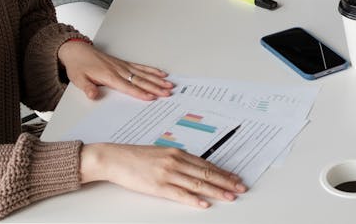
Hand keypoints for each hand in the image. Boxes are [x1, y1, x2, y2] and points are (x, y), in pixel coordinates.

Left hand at [58, 40, 173, 101]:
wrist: (77, 51)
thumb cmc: (78, 66)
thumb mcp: (78, 79)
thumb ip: (87, 88)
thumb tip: (93, 96)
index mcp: (109, 76)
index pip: (127, 86)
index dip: (140, 92)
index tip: (151, 97)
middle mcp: (119, 70)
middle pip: (140, 80)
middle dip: (155, 87)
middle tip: (167, 92)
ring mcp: (123, 66)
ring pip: (144, 73)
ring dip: (157, 79)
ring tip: (169, 84)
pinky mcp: (124, 63)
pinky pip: (141, 67)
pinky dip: (152, 70)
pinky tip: (161, 73)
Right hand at [80, 142, 246, 208]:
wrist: (115, 158)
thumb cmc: (136, 157)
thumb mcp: (161, 153)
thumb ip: (178, 159)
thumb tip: (195, 168)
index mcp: (177, 152)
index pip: (206, 164)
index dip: (223, 172)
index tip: (234, 178)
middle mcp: (175, 161)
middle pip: (206, 173)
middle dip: (226, 182)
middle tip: (240, 188)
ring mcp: (167, 174)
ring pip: (197, 183)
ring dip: (216, 191)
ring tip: (229, 196)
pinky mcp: (158, 186)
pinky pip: (179, 194)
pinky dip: (193, 199)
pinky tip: (204, 203)